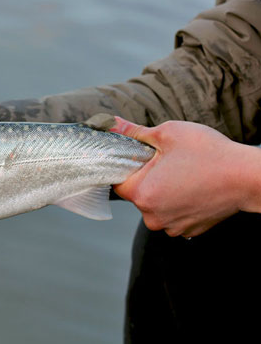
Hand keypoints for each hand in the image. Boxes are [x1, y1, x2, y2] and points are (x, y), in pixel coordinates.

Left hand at [110, 117, 260, 237]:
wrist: (248, 177)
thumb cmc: (209, 153)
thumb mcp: (167, 133)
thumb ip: (134, 132)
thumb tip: (110, 124)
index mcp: (142, 194)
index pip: (118, 182)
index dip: (126, 167)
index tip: (140, 157)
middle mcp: (153, 217)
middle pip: (137, 194)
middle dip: (147, 178)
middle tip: (167, 161)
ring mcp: (172, 227)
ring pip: (156, 205)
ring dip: (163, 191)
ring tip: (183, 174)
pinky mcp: (189, 231)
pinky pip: (174, 214)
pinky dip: (179, 202)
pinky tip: (193, 187)